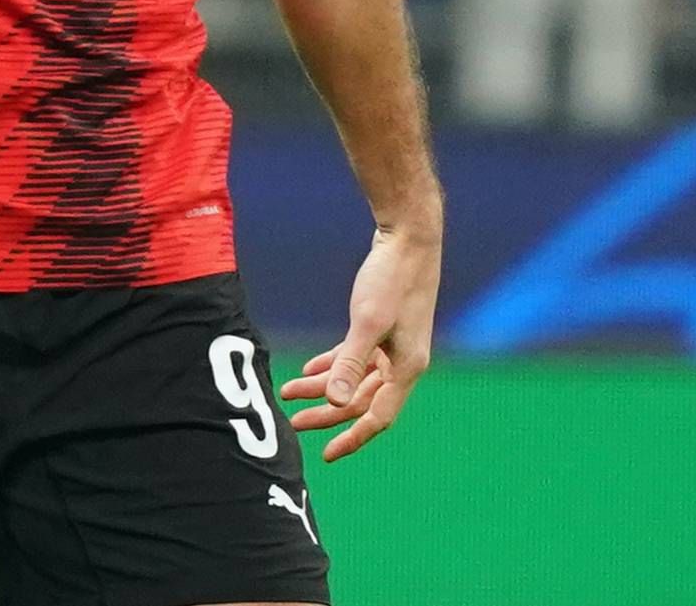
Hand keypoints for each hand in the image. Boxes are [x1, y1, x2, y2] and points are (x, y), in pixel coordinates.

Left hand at [282, 220, 438, 460]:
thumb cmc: (391, 280)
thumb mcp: (367, 322)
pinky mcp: (381, 330)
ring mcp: (393, 347)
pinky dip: (332, 366)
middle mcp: (402, 364)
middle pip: (361, 400)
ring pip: (354, 379)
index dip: (352, 437)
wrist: (408, 241)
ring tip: (287, 393)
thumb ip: (350, 363)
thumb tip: (337, 402)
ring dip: (323, 386)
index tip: (325, 454)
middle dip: (326, 413)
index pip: (378, 416)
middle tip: (293, 423)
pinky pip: (355, 358)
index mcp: (406, 368)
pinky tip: (308, 371)